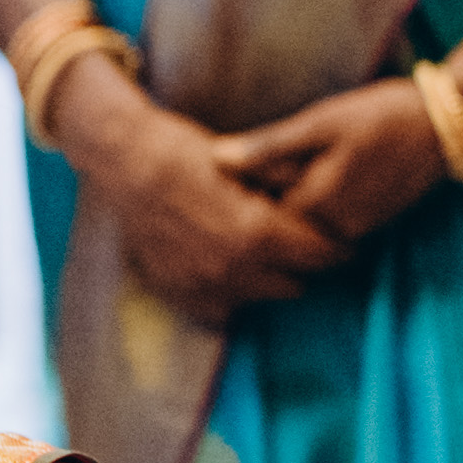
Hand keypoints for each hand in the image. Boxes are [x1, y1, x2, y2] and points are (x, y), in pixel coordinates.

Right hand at [61, 75, 338, 316]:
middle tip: (294, 243)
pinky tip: (224, 267)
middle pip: (295, 284)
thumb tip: (325, 196)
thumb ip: (288, 187)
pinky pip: (221, 310)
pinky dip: (229, 293)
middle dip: (299, 264)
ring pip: (260, 298)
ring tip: (257, 252)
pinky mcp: (180, 293)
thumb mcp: (246, 162)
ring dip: (265, 279)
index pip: (320, 256)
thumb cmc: (185, 153)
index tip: (338, 242)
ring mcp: (205, 286)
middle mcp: (235, 269)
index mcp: (259, 234)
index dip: (334, 247)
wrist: (125, 163)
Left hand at [213, 78, 456, 253]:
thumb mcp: (320, 122)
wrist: (445, 125)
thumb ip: (269, 146)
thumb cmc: (381, 115)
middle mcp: (335, 228)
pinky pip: (327, 220)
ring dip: (284, 202)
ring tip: (269, 170)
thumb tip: (217, 160)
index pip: (256, 217)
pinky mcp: (370, 221)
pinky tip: (310, 172)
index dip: (235, 196)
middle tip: (240, 170)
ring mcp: (355, 228)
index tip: (221, 172)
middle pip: (278, 226)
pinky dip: (311, 202)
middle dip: (257, 202)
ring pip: (303, 225)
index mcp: (316, 205)